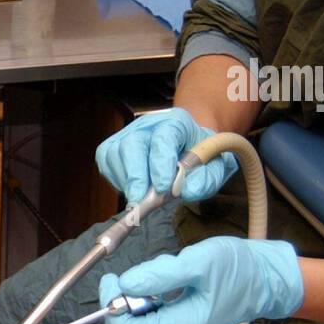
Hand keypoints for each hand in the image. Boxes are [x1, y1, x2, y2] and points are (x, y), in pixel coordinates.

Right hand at [95, 107, 238, 204]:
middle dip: (135, 175)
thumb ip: (207, 179)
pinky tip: (134, 189)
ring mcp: (127, 135)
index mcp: (176, 122)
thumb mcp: (217, 166)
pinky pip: (107, 165)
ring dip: (126, 181)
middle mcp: (147, 125)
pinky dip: (117, 181)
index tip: (163, 188)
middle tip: (139, 201)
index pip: (163, 138)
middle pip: (132, 144)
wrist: (188, 148)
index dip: (160, 163)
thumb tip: (186, 191)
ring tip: (142, 197)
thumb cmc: (201, 156)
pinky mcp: (113, 148)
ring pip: (114, 154)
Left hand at [98, 237, 303, 323]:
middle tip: (145, 271)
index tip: (113, 277)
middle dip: (128, 298)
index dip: (112, 303)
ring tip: (168, 274)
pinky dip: (150, 300)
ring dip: (141, 296)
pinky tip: (170, 284)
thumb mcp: (199, 262)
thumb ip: (160, 275)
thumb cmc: (237, 268)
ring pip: (138, 323)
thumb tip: (124, 283)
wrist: (265, 280)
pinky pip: (151, 320)